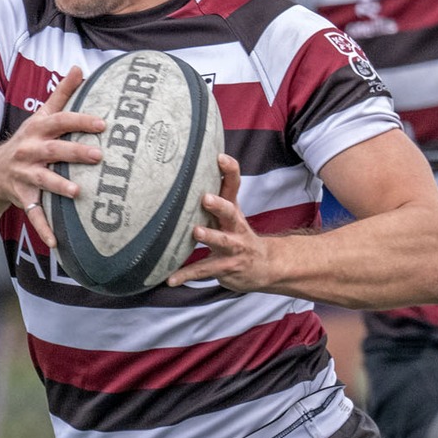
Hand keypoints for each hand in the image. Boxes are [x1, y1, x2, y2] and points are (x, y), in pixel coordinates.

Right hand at [0, 66, 103, 248]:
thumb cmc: (28, 140)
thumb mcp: (40, 116)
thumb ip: (62, 94)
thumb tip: (80, 67)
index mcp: (37, 130)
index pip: (60, 122)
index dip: (80, 121)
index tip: (103, 123)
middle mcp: (29, 152)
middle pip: (53, 150)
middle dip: (74, 152)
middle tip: (99, 156)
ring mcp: (24, 176)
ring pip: (42, 181)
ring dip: (59, 186)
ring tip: (78, 192)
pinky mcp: (22, 198)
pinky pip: (33, 214)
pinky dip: (44, 229)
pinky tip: (57, 242)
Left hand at [170, 154, 267, 290]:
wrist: (266, 267)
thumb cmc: (238, 235)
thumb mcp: (230, 215)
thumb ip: (215, 198)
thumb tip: (188, 171)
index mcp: (233, 211)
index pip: (234, 186)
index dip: (230, 171)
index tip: (220, 157)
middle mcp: (235, 227)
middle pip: (230, 212)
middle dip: (219, 205)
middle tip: (206, 198)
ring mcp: (233, 247)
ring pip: (222, 241)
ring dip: (210, 236)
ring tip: (196, 232)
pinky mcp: (226, 267)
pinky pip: (204, 271)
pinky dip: (187, 275)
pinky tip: (171, 280)